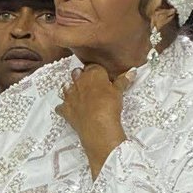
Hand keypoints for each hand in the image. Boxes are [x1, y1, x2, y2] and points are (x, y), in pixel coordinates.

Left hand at [56, 64, 131, 178]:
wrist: (97, 125)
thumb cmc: (109, 105)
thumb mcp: (119, 92)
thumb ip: (123, 81)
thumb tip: (132, 72)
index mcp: (92, 74)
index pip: (93, 67)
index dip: (96, 71)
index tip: (101, 76)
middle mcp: (78, 82)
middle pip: (77, 73)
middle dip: (81, 76)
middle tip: (89, 84)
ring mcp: (69, 95)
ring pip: (66, 87)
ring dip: (71, 89)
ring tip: (78, 95)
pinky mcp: (64, 109)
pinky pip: (60, 107)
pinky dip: (63, 108)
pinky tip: (69, 111)